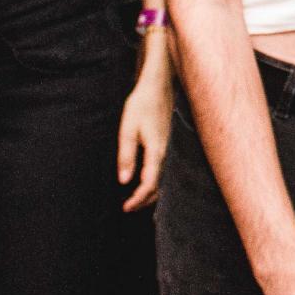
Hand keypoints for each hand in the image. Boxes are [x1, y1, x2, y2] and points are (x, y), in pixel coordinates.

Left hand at [116, 69, 171, 211]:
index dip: (138, 199)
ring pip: (165, 180)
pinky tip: (149, 181)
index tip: (126, 208)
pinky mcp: (170, 145)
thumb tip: (123, 181)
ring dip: (152, 193)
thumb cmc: (141, 105)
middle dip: (144, 201)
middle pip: (159, 187)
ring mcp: (171, 149)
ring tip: (137, 200)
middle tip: (128, 208)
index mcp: (157, 151)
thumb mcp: (127, 129)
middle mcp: (167, 153)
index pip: (149, 184)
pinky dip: (158, 182)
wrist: (158, 86)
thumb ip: (126, 156)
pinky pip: (166, 170)